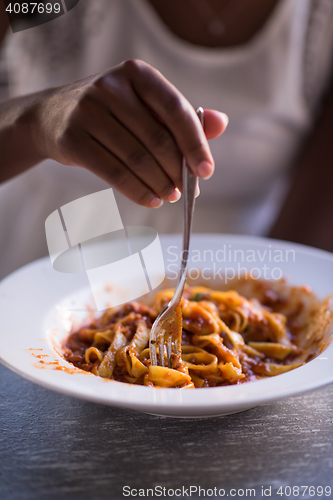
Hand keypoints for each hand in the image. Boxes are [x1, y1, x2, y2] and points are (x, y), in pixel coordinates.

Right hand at [32, 59, 227, 206]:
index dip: (195, 143)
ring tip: (171, 197)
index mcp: (137, 74)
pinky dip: (137, 191)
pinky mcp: (72, 138)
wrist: (53, 117)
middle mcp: (111, 87)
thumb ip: (181, 116)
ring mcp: (88, 111)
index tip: (206, 171)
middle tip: (187, 191)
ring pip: (136, 158)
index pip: (175, 110)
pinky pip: (113, 172)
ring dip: (159, 184)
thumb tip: (221, 124)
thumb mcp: (144, 105)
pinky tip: (151, 201)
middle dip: (177, 171)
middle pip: (157, 139)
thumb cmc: (111, 113)